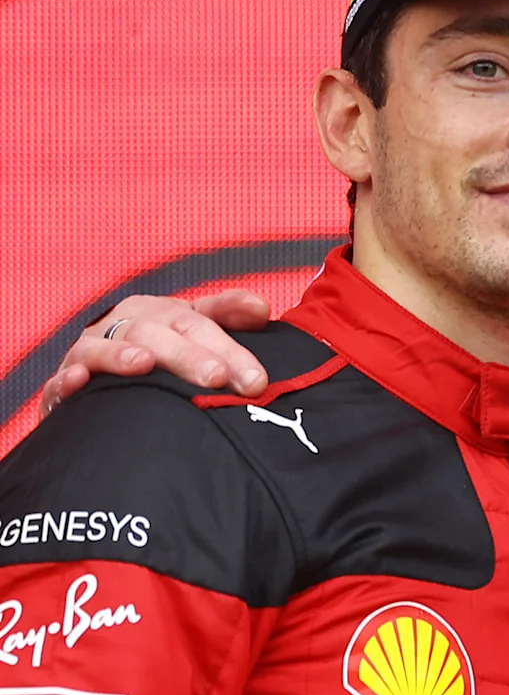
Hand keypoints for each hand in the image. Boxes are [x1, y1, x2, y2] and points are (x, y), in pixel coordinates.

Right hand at [38, 290, 275, 413]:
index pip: (198, 321)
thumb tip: (261, 308)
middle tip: (219, 377)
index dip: (229, 335)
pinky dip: (66, 379)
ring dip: (120, 354)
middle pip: (157, 334)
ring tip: (144, 362)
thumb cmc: (164, 355)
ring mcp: (91, 352)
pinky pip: (60, 381)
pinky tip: (78, 380)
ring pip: (104, 348)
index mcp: (162, 314)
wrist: (106, 386)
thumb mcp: (196, 332)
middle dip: (189, 355)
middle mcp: (125, 326)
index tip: (258, 354)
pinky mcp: (64, 384)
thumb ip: (228, 318)